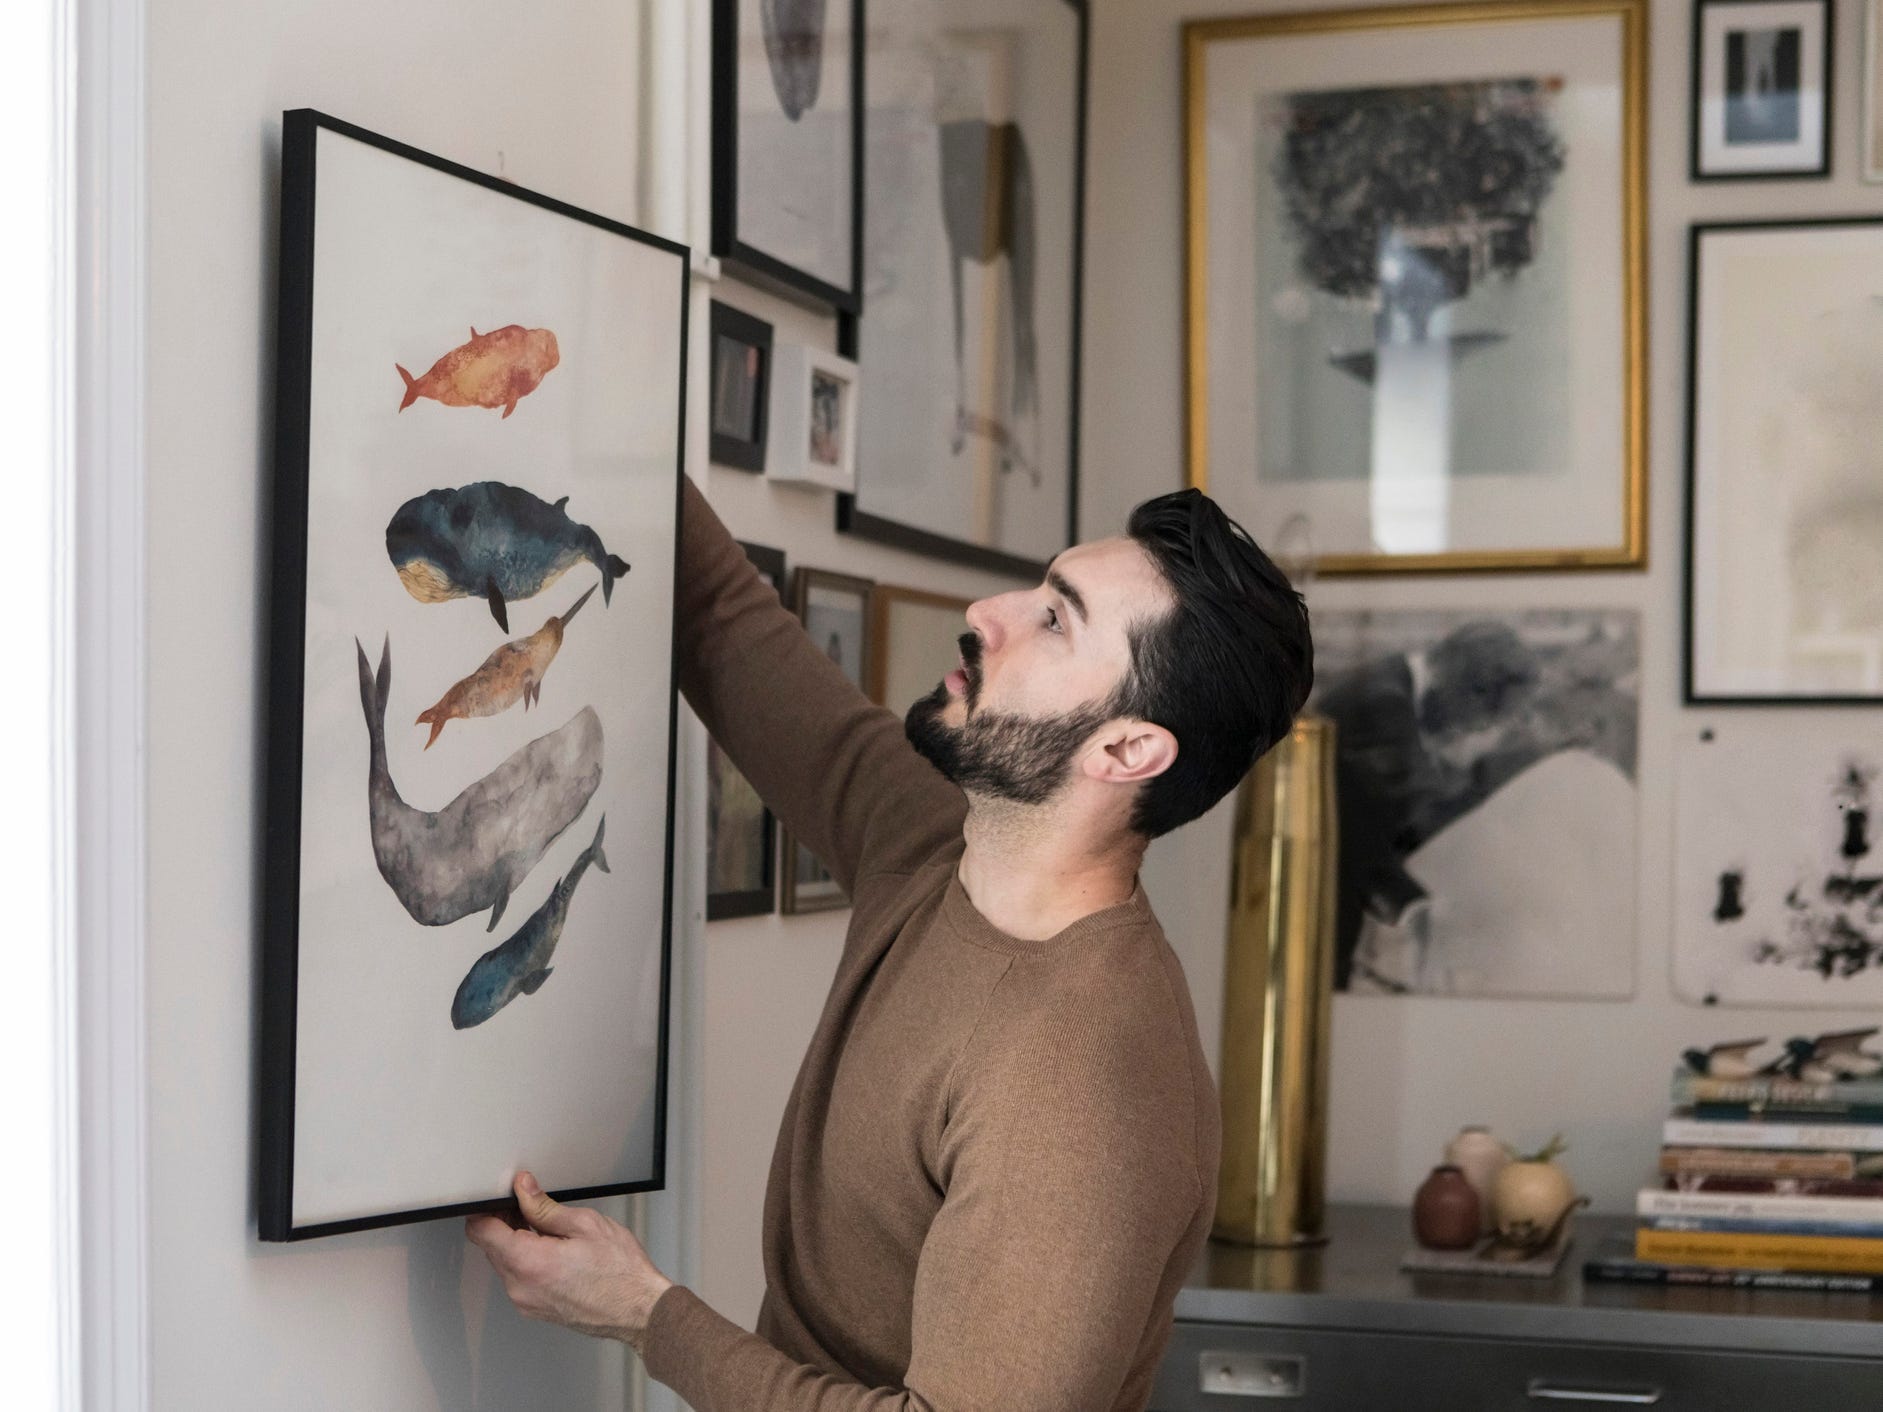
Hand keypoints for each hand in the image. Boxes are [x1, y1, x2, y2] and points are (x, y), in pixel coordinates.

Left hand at [465, 1170, 672, 1352]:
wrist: (637, 1309)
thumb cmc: (620, 1272)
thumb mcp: (585, 1224)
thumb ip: (544, 1206)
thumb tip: (524, 1190)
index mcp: (529, 1262)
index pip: (482, 1231)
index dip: (486, 1209)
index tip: (500, 1198)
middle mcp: (520, 1286)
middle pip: (491, 1247)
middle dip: (504, 1223)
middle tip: (529, 1206)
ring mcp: (525, 1302)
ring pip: (504, 1263)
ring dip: (516, 1243)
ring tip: (548, 1229)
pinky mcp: (533, 1309)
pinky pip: (518, 1279)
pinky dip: (526, 1262)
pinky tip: (551, 1251)